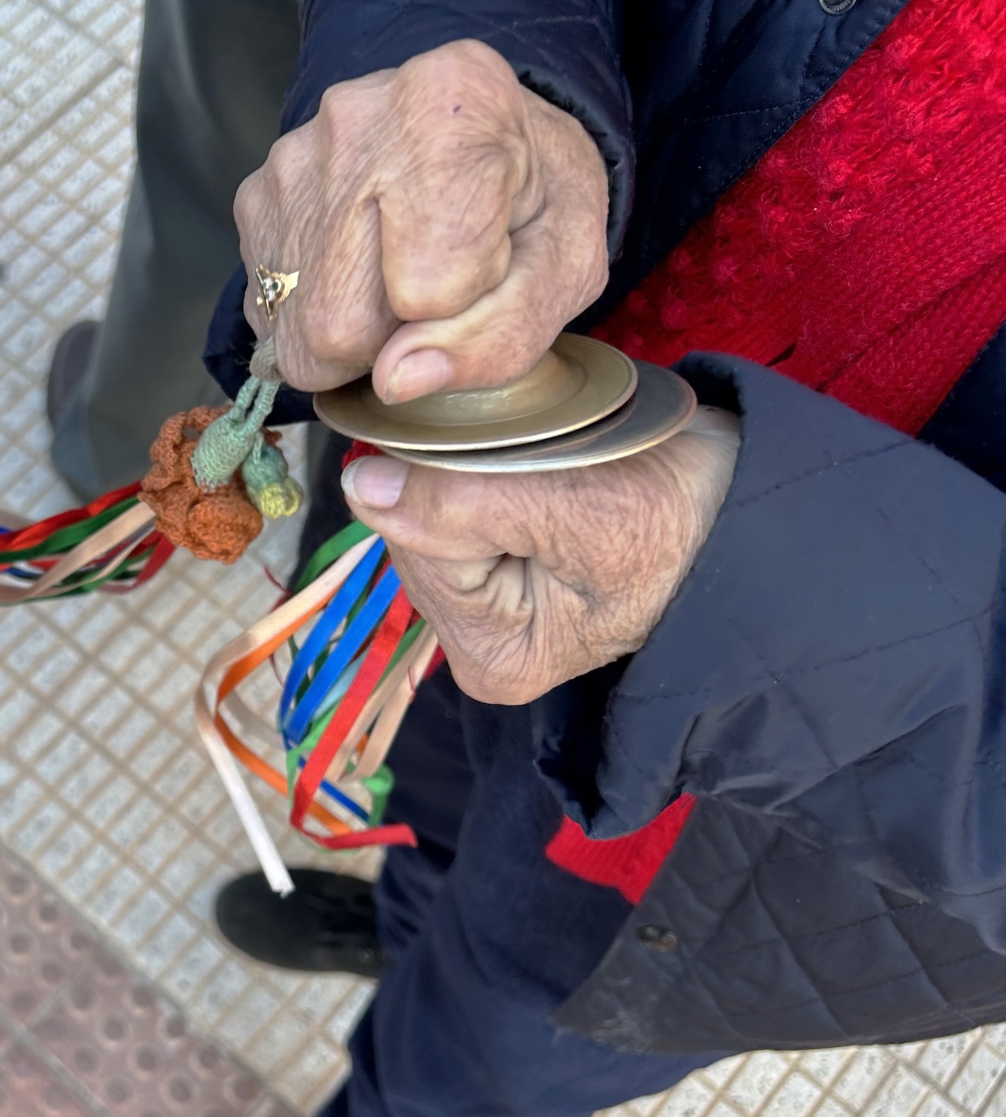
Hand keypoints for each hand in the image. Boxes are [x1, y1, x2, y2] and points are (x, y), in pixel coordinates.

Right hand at [235, 39, 608, 400]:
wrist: (486, 142)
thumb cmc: (532, 200)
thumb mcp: (565, 268)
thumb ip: (499, 335)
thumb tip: (395, 380)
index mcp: (452, 111)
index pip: (428, 290)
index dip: (462, 306)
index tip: (487, 260)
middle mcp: (354, 119)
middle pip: (338, 322)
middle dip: (391, 336)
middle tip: (440, 283)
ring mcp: (291, 157)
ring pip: (297, 325)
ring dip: (354, 325)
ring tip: (400, 267)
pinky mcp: (254, 196)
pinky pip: (270, 308)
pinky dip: (318, 308)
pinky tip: (361, 263)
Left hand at [343, 409, 740, 704]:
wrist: (756, 506)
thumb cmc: (689, 516)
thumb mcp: (580, 506)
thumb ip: (463, 500)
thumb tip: (361, 485)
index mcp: (492, 659)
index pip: (418, 544)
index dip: (458, 480)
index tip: (530, 458)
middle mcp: (476, 649)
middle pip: (417, 529)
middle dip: (467, 474)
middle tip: (552, 456)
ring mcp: (484, 612)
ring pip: (434, 505)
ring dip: (480, 464)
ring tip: (556, 462)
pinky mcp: (495, 567)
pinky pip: (458, 497)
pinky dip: (489, 465)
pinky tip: (541, 466)